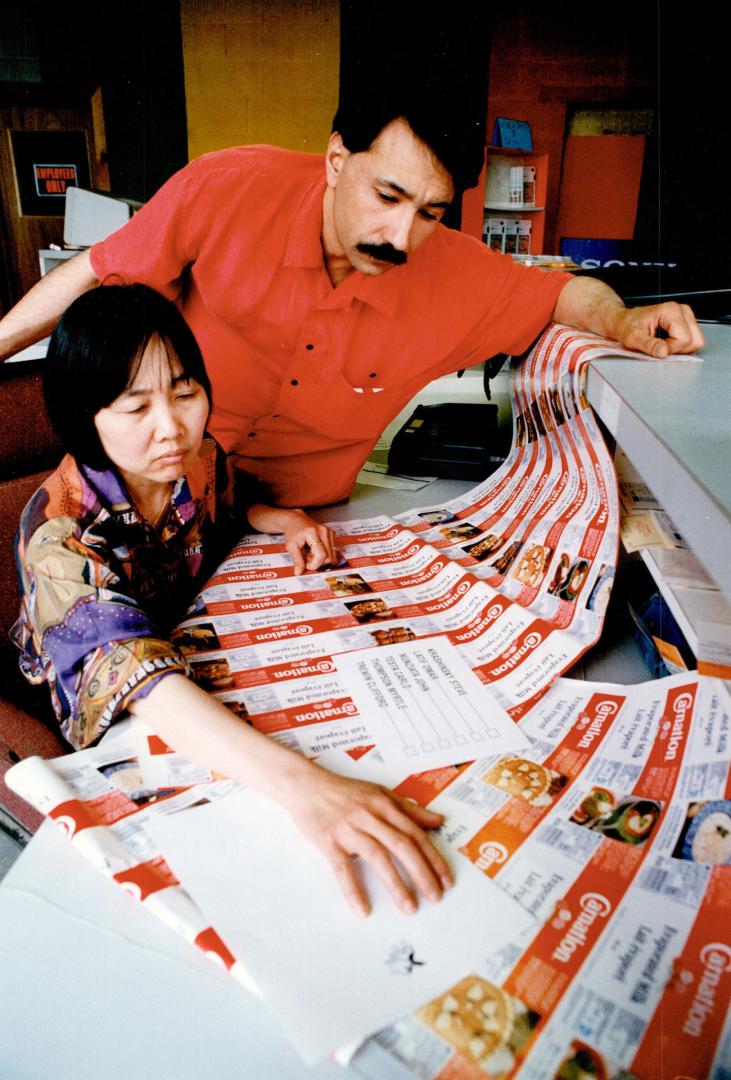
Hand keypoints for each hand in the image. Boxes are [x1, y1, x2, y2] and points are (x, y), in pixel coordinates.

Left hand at [281, 510, 338, 573]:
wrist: (296, 520)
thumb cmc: (293, 531)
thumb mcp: (291, 546)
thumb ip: (296, 560)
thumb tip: (299, 572)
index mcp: (313, 532)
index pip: (321, 555)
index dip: (314, 564)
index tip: (306, 565)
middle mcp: (324, 531)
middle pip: (329, 557)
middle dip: (318, 562)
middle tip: (307, 559)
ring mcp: (330, 532)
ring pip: (332, 555)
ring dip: (321, 559)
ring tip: (310, 554)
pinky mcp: (332, 534)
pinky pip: (332, 551)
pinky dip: (324, 554)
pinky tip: (315, 551)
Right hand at [285, 763, 452, 916]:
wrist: (306, 785)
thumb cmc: (343, 791)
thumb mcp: (380, 793)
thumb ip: (409, 809)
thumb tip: (437, 821)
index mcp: (384, 804)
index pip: (415, 833)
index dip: (433, 858)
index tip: (445, 879)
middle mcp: (370, 815)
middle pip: (402, 845)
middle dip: (422, 873)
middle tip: (434, 897)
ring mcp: (349, 828)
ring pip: (377, 856)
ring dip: (395, 884)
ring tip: (409, 907)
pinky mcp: (329, 841)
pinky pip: (342, 868)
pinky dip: (352, 889)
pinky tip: (362, 908)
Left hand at [610, 301, 704, 357]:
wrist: (624, 321)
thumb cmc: (627, 326)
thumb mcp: (633, 338)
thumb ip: (649, 345)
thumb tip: (663, 352)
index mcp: (671, 311)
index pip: (684, 339)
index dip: (671, 349)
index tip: (657, 348)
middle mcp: (682, 311)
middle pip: (694, 341)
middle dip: (677, 349)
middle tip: (659, 346)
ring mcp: (686, 317)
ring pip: (696, 342)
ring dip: (679, 349)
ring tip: (662, 343)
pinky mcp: (686, 323)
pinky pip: (692, 342)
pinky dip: (680, 347)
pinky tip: (667, 342)